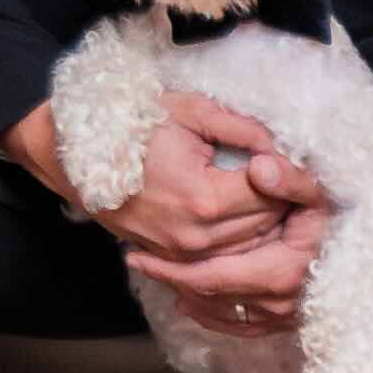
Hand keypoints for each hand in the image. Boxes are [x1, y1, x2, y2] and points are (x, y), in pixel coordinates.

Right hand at [98, 94, 331, 330]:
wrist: (78, 159)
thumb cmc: (133, 128)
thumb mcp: (190, 111)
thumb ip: (241, 128)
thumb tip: (280, 145)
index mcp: (205, 198)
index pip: (271, 193)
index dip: (289, 175)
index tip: (295, 159)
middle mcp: (197, 236)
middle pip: (266, 224)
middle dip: (284, 200)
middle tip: (293, 177)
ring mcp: (183, 254)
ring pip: (250, 247)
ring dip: (268, 224)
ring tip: (273, 195)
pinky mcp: (173, 260)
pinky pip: (225, 257)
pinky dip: (243, 239)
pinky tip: (247, 214)